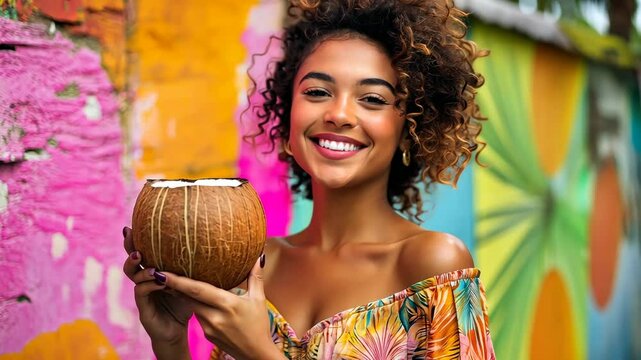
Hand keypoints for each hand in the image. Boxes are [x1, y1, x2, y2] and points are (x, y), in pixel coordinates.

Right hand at [122, 226, 193, 349]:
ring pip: (133, 276)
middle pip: (132, 260)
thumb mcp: (192, 282)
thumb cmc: (187, 304)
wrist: (181, 332)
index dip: (137, 237)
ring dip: (138, 266)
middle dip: (130, 246)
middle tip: (130, 233)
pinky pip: (141, 292)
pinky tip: (159, 280)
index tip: (134, 222)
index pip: (143, 251)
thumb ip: (196, 267)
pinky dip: (149, 284)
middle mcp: (145, 281)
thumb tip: (215, 244)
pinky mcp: (144, 309)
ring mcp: (143, 294)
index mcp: (154, 272)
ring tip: (144, 259)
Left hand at [157, 254, 280, 359]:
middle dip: (173, 285)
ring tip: (172, 280)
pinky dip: (193, 305)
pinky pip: (197, 315)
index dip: (178, 281)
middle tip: (160, 270)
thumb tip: (258, 257)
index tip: (162, 272)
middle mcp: (214, 316)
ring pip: (191, 306)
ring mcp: (208, 327)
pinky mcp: (206, 334)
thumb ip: (255, 277)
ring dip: (182, 294)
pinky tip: (191, 297)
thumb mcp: (259, 300)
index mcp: (227, 305)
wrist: (255, 355)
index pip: (197, 290)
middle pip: (188, 297)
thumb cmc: (259, 326)